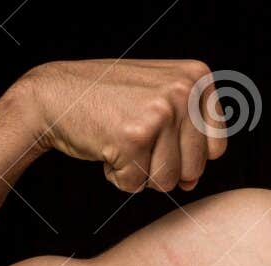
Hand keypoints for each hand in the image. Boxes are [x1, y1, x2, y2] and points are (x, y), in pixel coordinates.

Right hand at [15, 59, 228, 192]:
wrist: (53, 94)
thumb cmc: (108, 100)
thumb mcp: (161, 98)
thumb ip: (189, 135)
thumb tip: (192, 183)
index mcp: (197, 76)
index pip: (217, 149)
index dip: (185, 154)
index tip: (158, 132)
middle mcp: (183, 90)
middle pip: (194, 169)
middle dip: (162, 166)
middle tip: (135, 136)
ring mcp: (160, 112)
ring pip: (167, 182)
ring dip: (139, 172)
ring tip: (120, 139)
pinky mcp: (134, 137)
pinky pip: (136, 184)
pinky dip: (117, 176)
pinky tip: (106, 145)